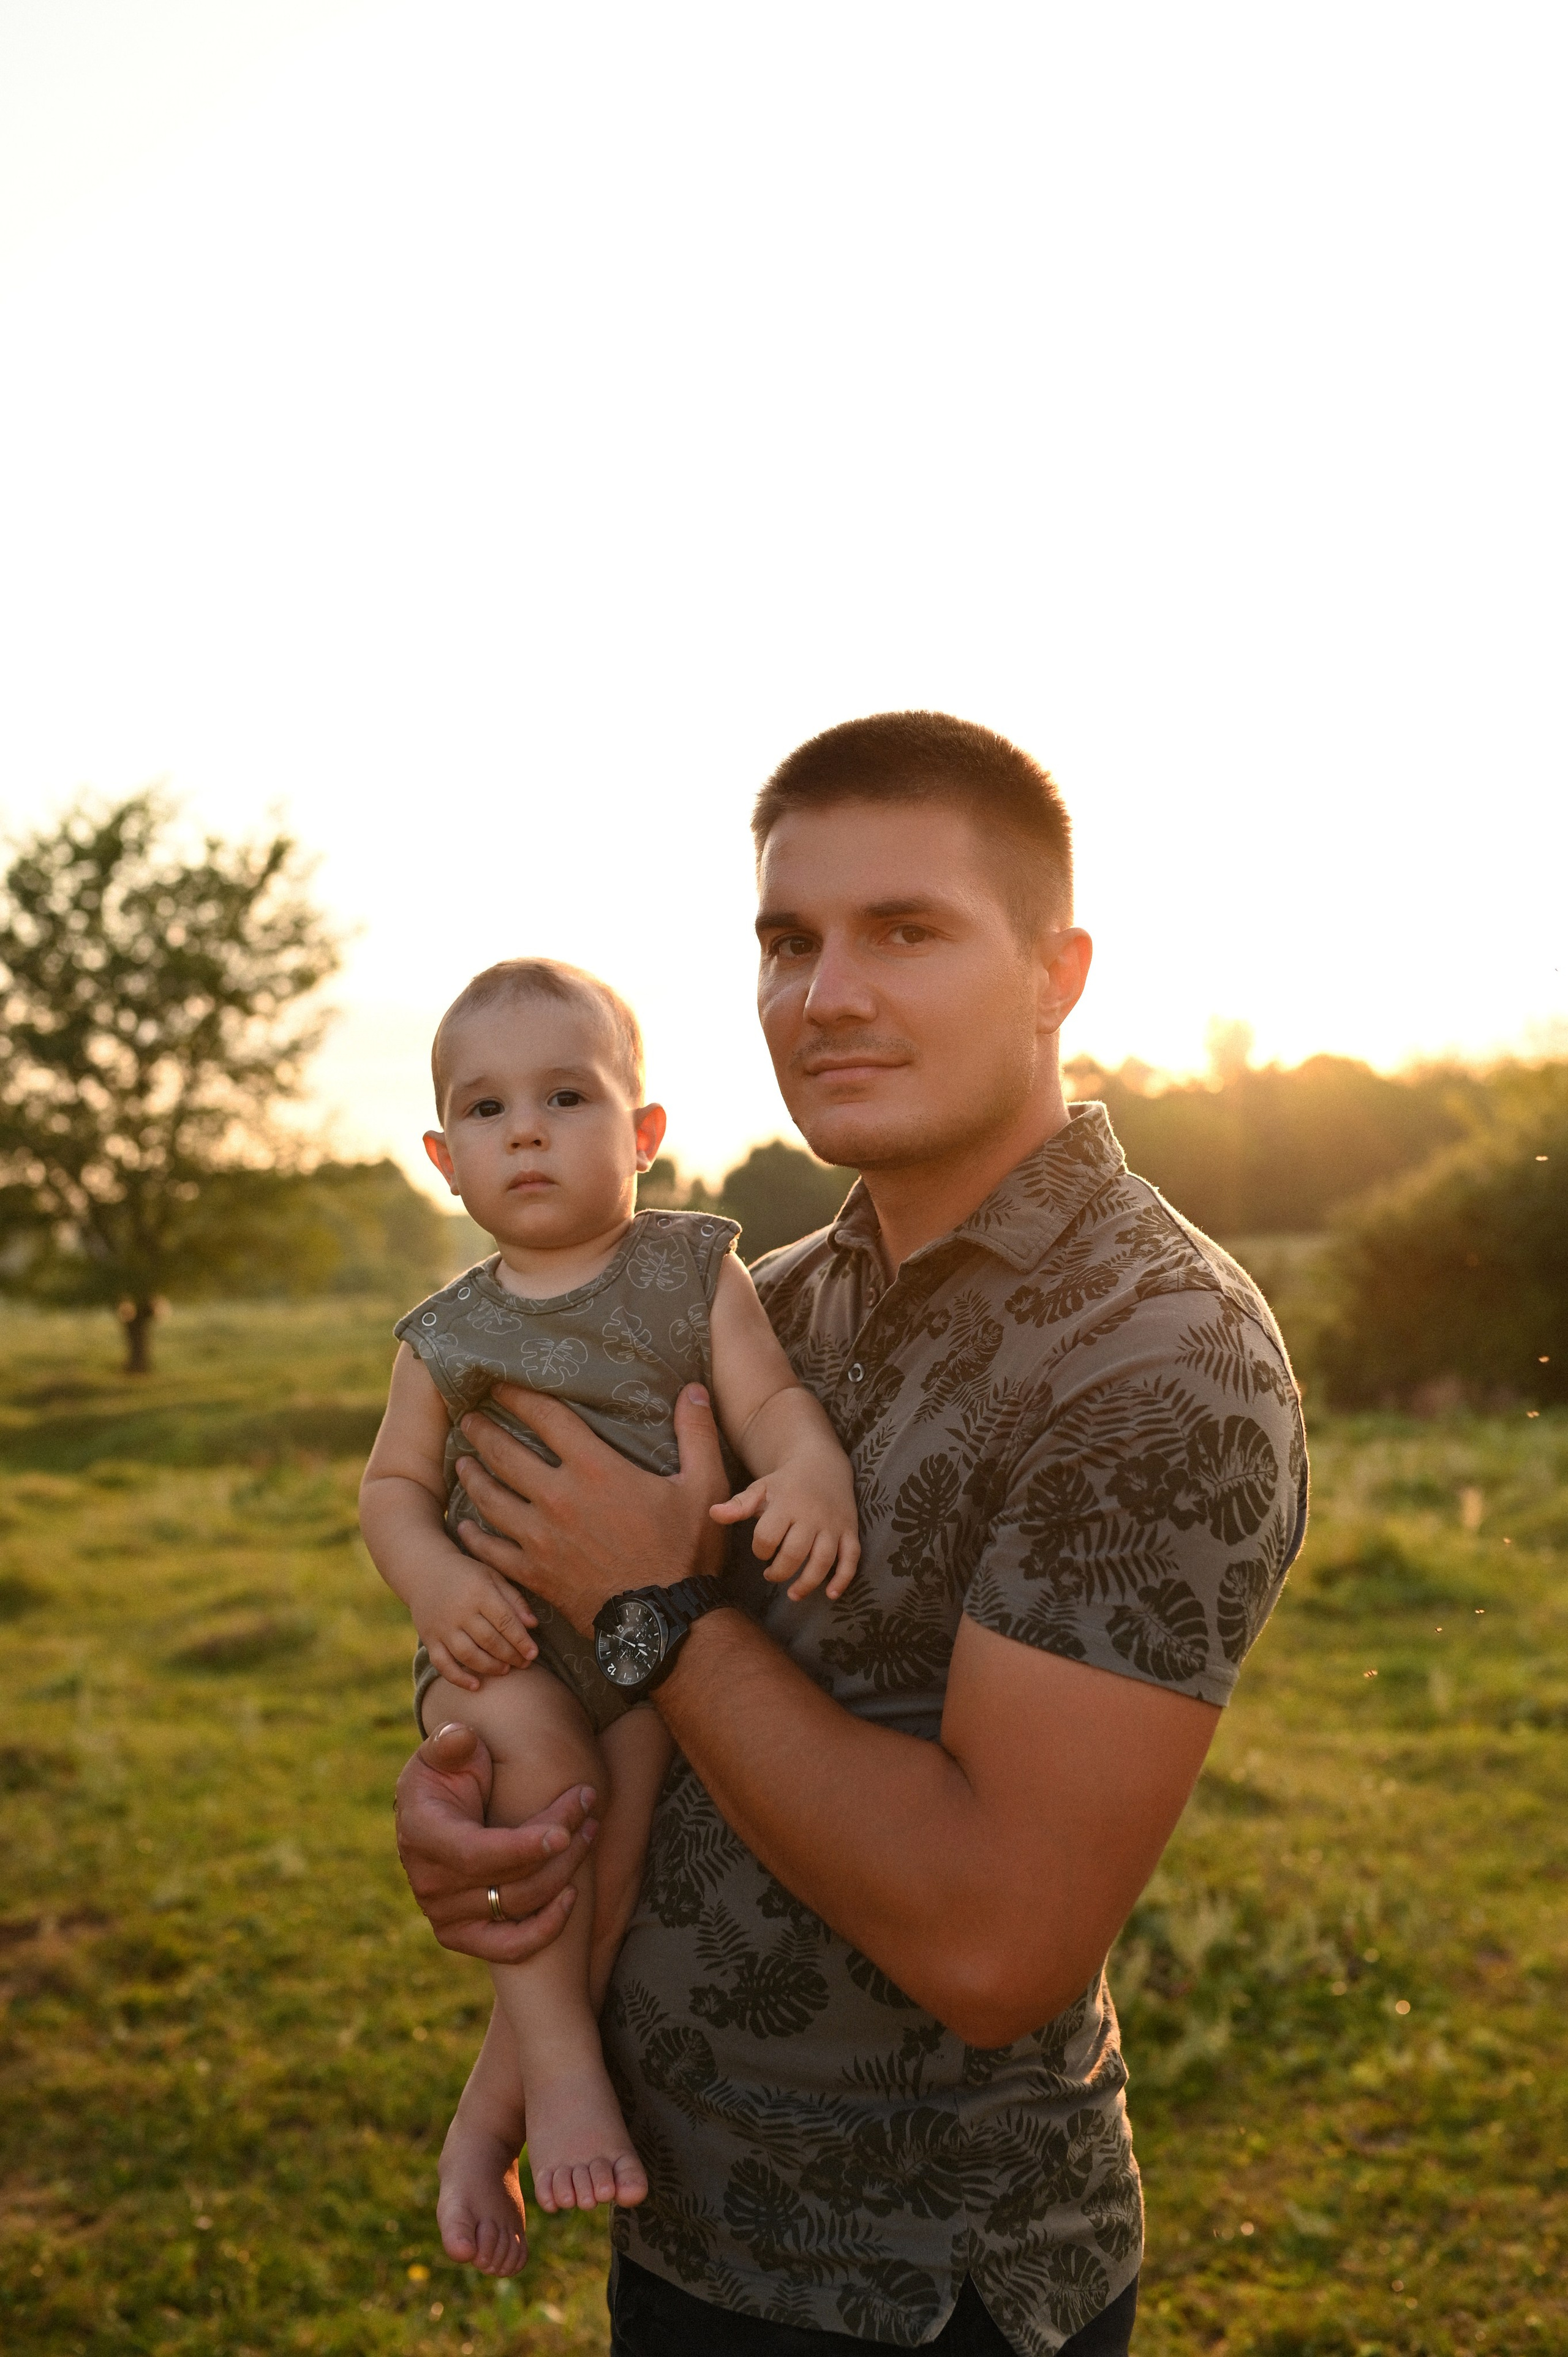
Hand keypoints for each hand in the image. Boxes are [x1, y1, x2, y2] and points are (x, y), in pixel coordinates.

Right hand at [394, 1721, 598, 1961]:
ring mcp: (444, 1915)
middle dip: (559, 1845)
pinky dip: (544, 1930)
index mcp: (422, 1835)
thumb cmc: (448, 1773)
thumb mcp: (445, 1750)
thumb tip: (461, 1738)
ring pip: (519, 1904)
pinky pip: (509, 1948)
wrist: (437, 1812)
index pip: (476, 1854)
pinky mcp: (463, 1935)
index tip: (563, 1832)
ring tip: (591, 1828)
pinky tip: (573, 1895)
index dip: (521, 1847)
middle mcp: (429, 1883)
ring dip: (564, 1871)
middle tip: (591, 1805)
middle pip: (509, 1879)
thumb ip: (451, 1743)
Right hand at [411, 1559, 537, 1692]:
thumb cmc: (467, 1574)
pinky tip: (476, 1685)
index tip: (533, 1654)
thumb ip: (514, 1600)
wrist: (425, 1571)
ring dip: (490, 1667)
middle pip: (489, 1641)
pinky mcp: (429, 1638)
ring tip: (505, 1670)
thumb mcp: (493, 1576)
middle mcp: (459, 1611)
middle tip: (524, 1664)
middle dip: (510, 1656)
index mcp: (479, 1591)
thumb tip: (533, 1625)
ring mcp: (442, 1626)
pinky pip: (442, 1664)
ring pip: (468, 1655)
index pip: (505, 1621)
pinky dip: (458, 1678)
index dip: (521, 1640)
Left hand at [452, 1381, 729, 1633]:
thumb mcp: (704, 1486)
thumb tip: (694, 1388)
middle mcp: (558, 1498)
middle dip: (483, 1432)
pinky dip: (474, 1537)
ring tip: (461, 1462)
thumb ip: (697, 1432)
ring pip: (490, 1499)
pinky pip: (492, 1551)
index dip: (518, 1395)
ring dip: (472, 1477)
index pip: (545, 1417)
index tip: (498, 1383)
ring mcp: (540, 1538)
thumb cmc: (686, 1552)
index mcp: (595, 1468)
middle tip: (467, 1418)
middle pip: (505, 1454)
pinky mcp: (534, 1573)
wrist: (664, 1623)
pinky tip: (464, 1527)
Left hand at [712, 1475, 860, 1602]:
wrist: (822, 1464)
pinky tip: (831, 1594)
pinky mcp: (850, 1531)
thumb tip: (713, 1514)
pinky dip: (843, 1578)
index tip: (761, 1551)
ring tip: (793, 1595)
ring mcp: (833, 1524)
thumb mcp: (760, 1488)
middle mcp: (812, 1515)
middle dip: (779, 1571)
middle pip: (795, 1553)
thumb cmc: (785, 1482)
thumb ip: (739, 1504)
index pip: (768, 1536)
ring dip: (808, 1582)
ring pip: (823, 1560)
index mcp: (787, 1503)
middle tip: (771, 1575)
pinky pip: (851, 1557)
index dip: (760, 1550)